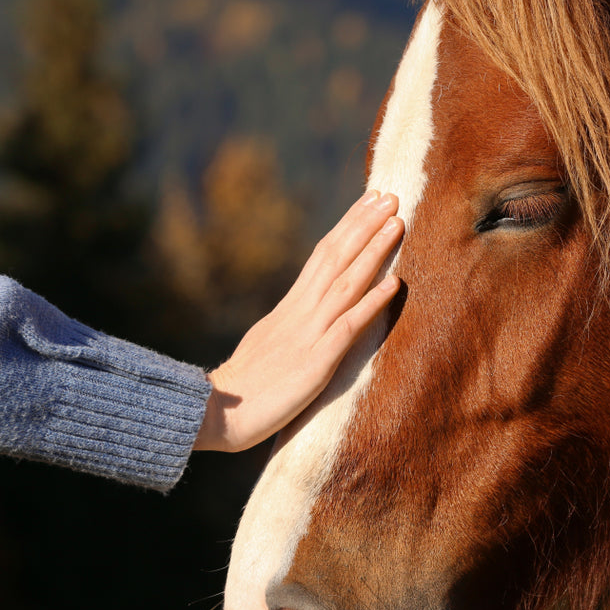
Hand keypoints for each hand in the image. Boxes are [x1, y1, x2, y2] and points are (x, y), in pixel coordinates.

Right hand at [193, 190, 403, 451]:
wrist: (212, 413)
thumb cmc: (240, 391)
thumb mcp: (267, 345)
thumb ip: (289, 327)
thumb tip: (304, 315)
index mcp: (289, 308)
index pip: (322, 256)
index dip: (347, 227)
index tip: (369, 202)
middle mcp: (299, 313)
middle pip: (334, 257)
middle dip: (363, 225)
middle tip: (389, 195)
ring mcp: (308, 335)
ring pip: (345, 283)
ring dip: (373, 251)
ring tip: (397, 223)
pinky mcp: (315, 362)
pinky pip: (348, 326)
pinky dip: (372, 302)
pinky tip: (394, 283)